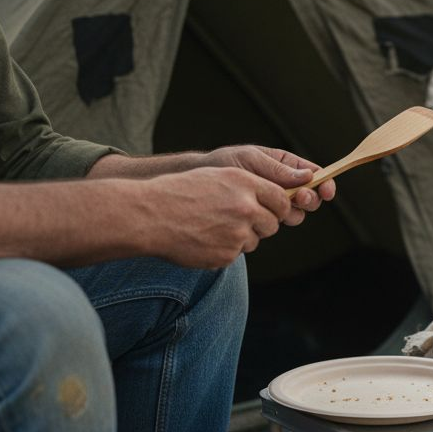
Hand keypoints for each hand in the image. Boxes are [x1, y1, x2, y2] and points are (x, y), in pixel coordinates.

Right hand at [140, 166, 307, 268]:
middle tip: (241, 221)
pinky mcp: (227, 255)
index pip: (282, 199)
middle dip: (262, 224)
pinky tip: (204, 239)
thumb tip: (274, 200)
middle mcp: (245, 208)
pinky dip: (224, 249)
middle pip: (273, 223)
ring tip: (213, 227)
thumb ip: (247, 186)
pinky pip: (236, 254)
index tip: (274, 210)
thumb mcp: (215, 176)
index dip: (280, 207)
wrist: (150, 215)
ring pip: (255, 240)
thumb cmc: (179, 192)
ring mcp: (237, 234)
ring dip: (242, 237)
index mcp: (245, 184)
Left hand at [200, 145, 335, 220]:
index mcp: (286, 166)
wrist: (198, 183)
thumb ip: (278, 170)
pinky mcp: (263, 219)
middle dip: (309, 200)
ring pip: (295, 215)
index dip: (326, 184)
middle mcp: (284, 186)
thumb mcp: (251, 160)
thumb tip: (308, 176)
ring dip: (290, 213)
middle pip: (311, 198)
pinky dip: (272, 223)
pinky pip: (276, 224)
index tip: (327, 192)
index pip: (315, 175)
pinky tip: (259, 217)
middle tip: (298, 198)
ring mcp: (274, 204)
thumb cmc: (224, 164)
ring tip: (274, 207)